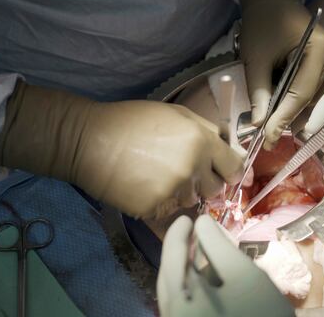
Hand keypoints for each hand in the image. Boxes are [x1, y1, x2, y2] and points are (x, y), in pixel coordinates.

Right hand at [0, 82, 242, 217]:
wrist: (88, 141)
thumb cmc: (131, 122)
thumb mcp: (175, 113)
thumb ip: (204, 130)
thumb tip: (226, 146)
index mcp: (200, 141)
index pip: (235, 166)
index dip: (230, 170)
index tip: (223, 172)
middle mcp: (192, 168)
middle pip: (216, 188)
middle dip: (204, 182)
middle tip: (182, 171)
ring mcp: (173, 191)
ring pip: (192, 201)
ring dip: (181, 192)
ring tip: (157, 176)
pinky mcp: (154, 208)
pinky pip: (169, 211)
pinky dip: (160, 202)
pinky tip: (143, 186)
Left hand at [158, 215, 293, 316]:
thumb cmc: (259, 315)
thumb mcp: (243, 274)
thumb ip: (218, 245)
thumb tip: (201, 224)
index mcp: (177, 301)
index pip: (172, 257)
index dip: (179, 233)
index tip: (189, 217)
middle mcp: (173, 314)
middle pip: (170, 276)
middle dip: (179, 251)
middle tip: (191, 232)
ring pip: (176, 292)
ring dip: (186, 270)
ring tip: (201, 253)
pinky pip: (185, 305)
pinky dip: (193, 288)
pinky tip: (210, 280)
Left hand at [239, 0, 323, 149]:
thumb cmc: (262, 22)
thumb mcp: (255, 57)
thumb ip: (258, 91)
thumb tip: (259, 125)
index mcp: (318, 49)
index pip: (302, 93)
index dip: (285, 117)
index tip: (268, 138)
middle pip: (312, 99)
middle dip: (290, 120)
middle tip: (270, 140)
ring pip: (314, 98)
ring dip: (294, 114)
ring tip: (273, 130)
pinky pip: (313, 90)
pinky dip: (297, 103)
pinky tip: (282, 113)